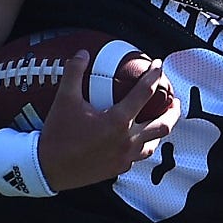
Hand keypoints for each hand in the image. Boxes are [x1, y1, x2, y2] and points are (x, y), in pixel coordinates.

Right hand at [31, 49, 178, 190]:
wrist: (48, 169)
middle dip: (173, 110)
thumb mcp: (64, 99)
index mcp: (117, 121)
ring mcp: (125, 157)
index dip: (154, 76)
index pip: (144, 93)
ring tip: (160, 121)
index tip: (158, 66)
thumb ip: (74, 73)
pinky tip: (138, 141)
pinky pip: (137, 157)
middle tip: (174, 100)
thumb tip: (82, 53)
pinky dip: (141, 146)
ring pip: (153, 144)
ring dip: (159, 130)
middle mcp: (126, 140)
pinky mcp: (118, 169)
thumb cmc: (58, 134)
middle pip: (163, 124)